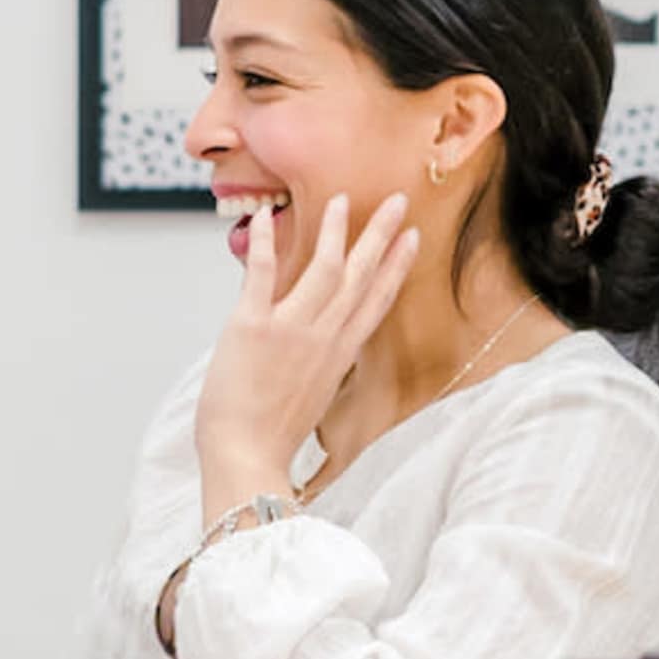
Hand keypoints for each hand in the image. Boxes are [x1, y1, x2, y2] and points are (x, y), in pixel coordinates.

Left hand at [194, 188, 416, 513]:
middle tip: (396, 201)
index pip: (376, 302)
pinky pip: (263, 273)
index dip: (396, 267)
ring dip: (334, 231)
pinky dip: (266, 242)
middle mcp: (324, 338)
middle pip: (360, 277)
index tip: (411, 239)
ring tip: (340, 200)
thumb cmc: (270, 437)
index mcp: (340, 355)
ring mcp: (291, 330)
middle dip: (380, 235)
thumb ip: (319, 365)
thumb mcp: (311, 397)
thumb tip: (316, 347)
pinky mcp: (253, 326)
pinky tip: (267, 216)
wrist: (247, 458)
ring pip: (323, 268)